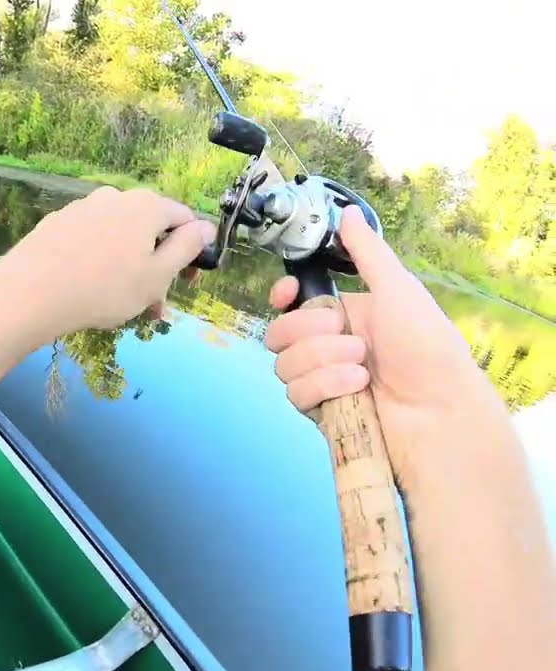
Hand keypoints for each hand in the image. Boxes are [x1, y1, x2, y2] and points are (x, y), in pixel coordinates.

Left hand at [0, 186, 215, 338]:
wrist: (30, 293)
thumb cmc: (104, 288)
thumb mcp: (157, 275)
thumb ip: (186, 248)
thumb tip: (205, 227)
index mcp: (146, 205)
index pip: (183, 219)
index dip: (191, 252)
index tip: (185, 282)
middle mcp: (114, 198)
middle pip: (148, 230)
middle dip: (156, 268)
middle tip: (152, 306)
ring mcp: (82, 208)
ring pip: (118, 239)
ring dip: (128, 270)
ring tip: (122, 307)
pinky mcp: (56, 224)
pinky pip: (90, 242)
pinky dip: (98, 263)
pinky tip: (90, 291)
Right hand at [264, 206, 498, 491]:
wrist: (438, 410)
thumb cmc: (426, 346)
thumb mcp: (399, 289)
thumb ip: (367, 252)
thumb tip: (346, 212)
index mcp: (345, 314)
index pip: (291, 303)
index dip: (282, 297)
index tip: (286, 294)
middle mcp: (329, 346)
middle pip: (278, 333)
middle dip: (309, 334)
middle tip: (349, 337)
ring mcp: (323, 380)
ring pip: (284, 364)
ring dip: (322, 362)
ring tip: (361, 368)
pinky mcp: (321, 411)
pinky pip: (295, 394)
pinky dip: (324, 388)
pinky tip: (356, 389)